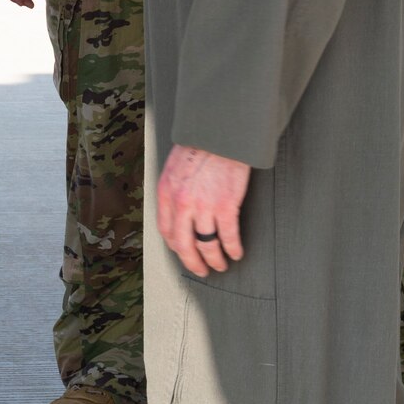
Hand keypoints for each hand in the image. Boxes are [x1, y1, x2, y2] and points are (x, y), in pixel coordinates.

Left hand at [155, 144, 249, 276]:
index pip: (167, 231)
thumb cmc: (199, 146)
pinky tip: (236, 253)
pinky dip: (233, 249)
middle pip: (184, 245)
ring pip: (207, 245)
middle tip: (202, 270)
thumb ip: (173, 191)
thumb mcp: (174, 168)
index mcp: (166, 193)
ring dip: (215, 260)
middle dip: (194, 262)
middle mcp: (182, 203)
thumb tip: (177, 213)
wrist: (220, 133)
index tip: (185, 254)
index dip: (177, 248)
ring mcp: (203, 206)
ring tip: (221, 265)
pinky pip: (229, 236)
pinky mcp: (225, 205)